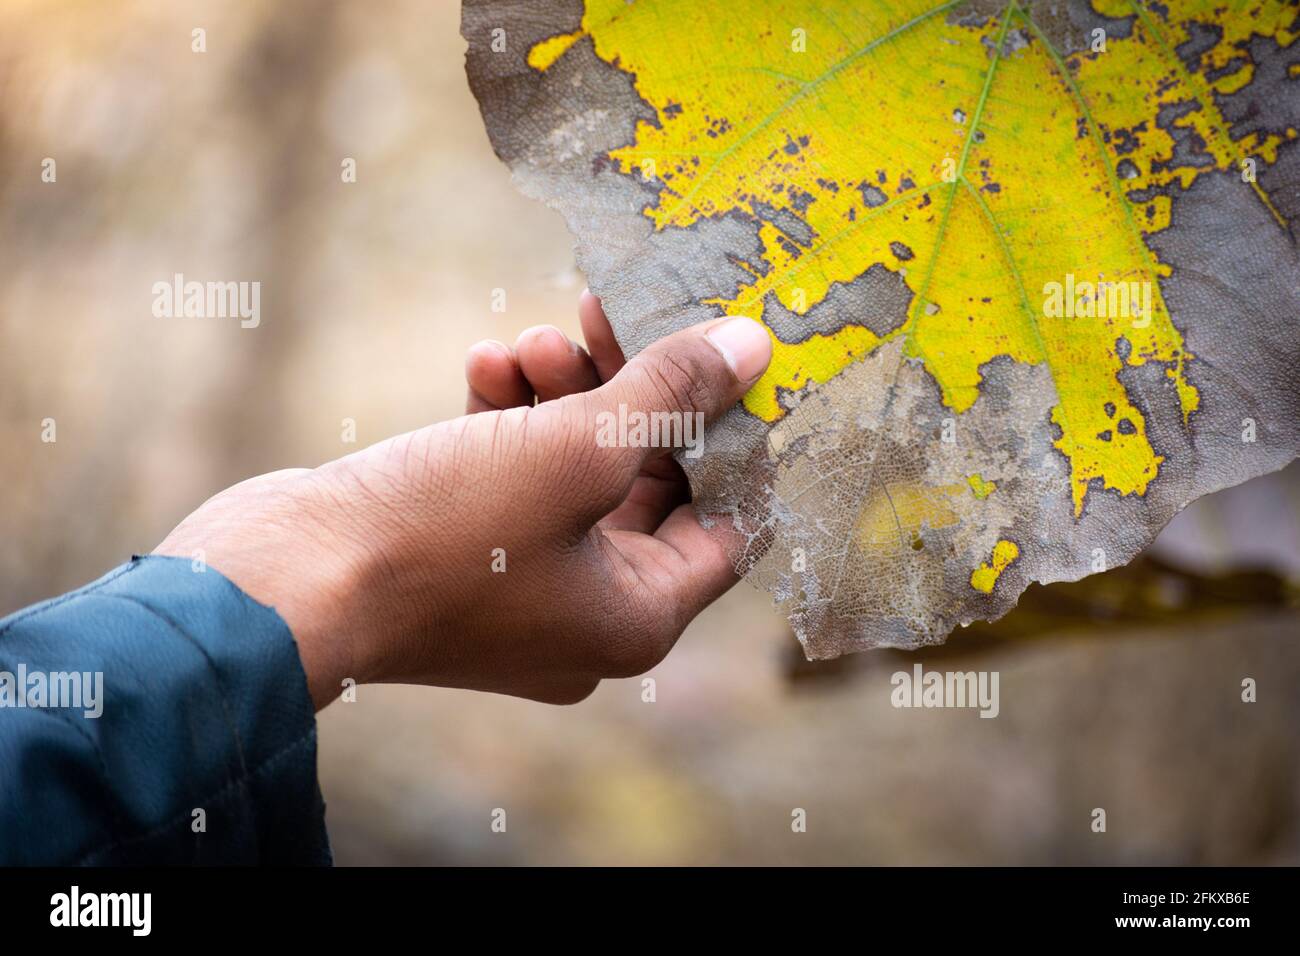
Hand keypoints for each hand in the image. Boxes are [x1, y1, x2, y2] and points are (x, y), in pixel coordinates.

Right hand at [154, 293, 772, 708]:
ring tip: (527, 340)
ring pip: (576, 471)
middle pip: (648, 483)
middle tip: (604, 315)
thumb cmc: (440, 537)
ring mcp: (522, 590)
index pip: (729, 521)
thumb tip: (752, 346)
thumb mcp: (575, 449)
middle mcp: (589, 615)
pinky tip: (482, 368)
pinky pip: (513, 481)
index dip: (733, 434)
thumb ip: (671, 393)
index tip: (716, 358)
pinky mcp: (464, 558)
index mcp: (638, 616)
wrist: (279, 589)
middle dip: (629, 392)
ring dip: (561, 393)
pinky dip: (507, 422)